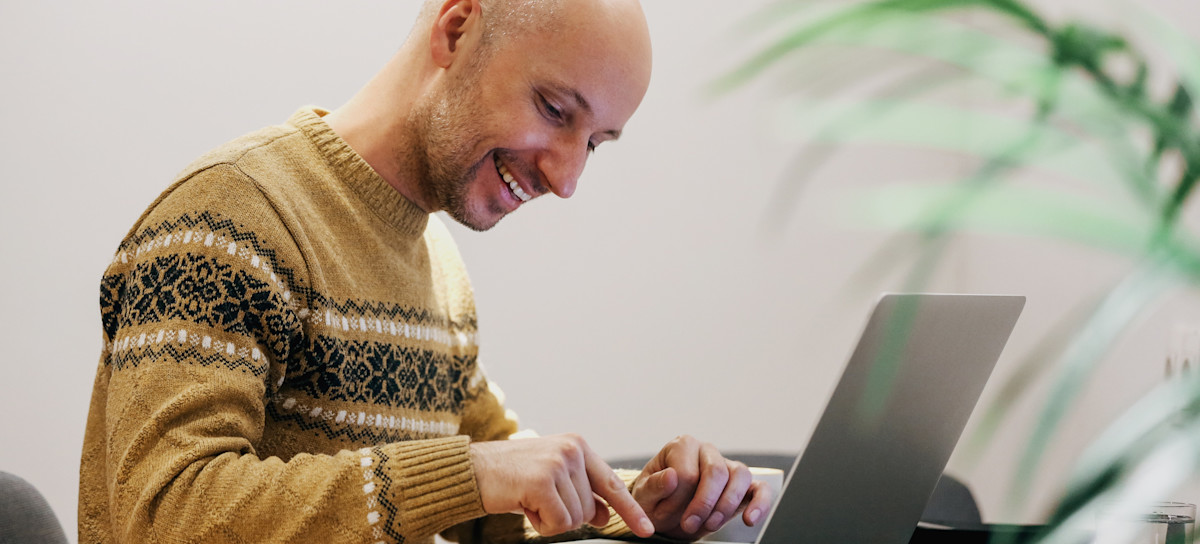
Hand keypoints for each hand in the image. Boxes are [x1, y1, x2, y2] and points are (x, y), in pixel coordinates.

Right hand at [470, 434, 655, 537]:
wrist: (471, 471)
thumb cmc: (510, 476)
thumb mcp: (552, 479)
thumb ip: (581, 492)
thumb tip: (603, 514)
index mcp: (577, 445)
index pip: (612, 484)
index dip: (630, 510)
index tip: (646, 529)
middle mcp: (572, 450)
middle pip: (589, 509)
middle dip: (564, 514)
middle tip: (537, 499)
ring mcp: (558, 464)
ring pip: (575, 518)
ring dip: (550, 519)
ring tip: (529, 499)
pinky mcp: (543, 481)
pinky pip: (558, 523)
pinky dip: (541, 524)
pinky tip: (524, 505)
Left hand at [630, 435, 774, 539]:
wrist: (665, 513)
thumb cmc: (655, 499)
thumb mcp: (644, 495)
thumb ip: (654, 485)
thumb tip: (672, 476)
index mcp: (682, 446)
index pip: (687, 471)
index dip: (678, 498)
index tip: (666, 512)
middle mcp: (707, 451)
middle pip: (716, 471)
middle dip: (703, 504)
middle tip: (689, 525)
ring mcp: (728, 466)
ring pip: (740, 476)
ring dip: (726, 506)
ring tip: (710, 525)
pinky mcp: (743, 486)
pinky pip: (760, 488)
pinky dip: (760, 503)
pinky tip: (750, 519)